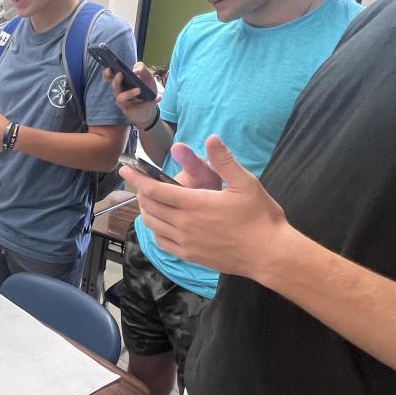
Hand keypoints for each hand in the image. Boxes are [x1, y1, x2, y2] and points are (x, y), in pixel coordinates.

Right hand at [105, 62, 159, 127]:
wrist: (151, 105)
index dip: (107, 73)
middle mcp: (119, 92)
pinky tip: (158, 98)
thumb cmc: (146, 89)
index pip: (110, 77)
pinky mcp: (130, 111)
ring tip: (138, 90)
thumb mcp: (147, 76)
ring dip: (129, 93)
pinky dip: (149, 102)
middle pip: (114, 86)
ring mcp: (123, 102)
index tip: (108, 68)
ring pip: (121, 98)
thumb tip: (135, 70)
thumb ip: (142, 70)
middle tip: (120, 74)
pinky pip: (137, 107)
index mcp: (121, 82)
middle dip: (115, 80)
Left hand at [119, 136, 288, 279]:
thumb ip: (225, 161)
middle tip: (141, 182)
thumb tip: (211, 138)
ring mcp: (185, 243)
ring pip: (153, 225)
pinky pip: (162, 243)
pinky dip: (155, 230)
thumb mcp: (246, 183)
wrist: (270, 255)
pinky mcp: (190, 256)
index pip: (155, 190)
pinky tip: (159, 224)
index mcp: (195, 204)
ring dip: (146, 211)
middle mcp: (184, 224)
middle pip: (150, 207)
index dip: (138, 178)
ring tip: (148, 201)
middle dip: (141, 192)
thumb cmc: (260, 217)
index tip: (125, 168)